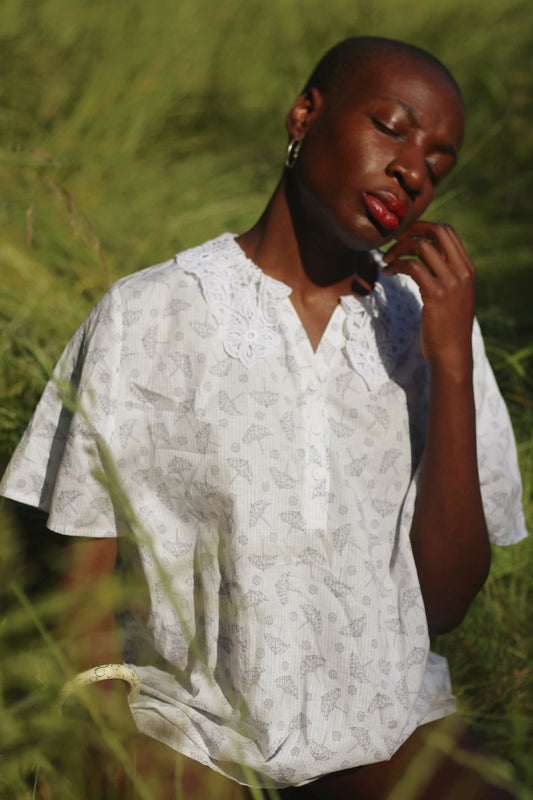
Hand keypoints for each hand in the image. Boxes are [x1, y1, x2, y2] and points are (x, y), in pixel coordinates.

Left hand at [383, 221, 475, 373]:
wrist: (452, 354)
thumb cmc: (447, 327)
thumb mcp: (453, 296)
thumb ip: (445, 276)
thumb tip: (425, 258)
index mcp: (467, 268)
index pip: (447, 232)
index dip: (423, 227)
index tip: (405, 236)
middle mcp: (462, 271)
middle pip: (437, 231)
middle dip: (411, 230)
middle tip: (393, 240)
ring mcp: (451, 282)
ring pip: (422, 246)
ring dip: (399, 248)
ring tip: (387, 260)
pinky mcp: (436, 294)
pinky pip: (412, 267)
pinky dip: (396, 265)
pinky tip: (388, 272)